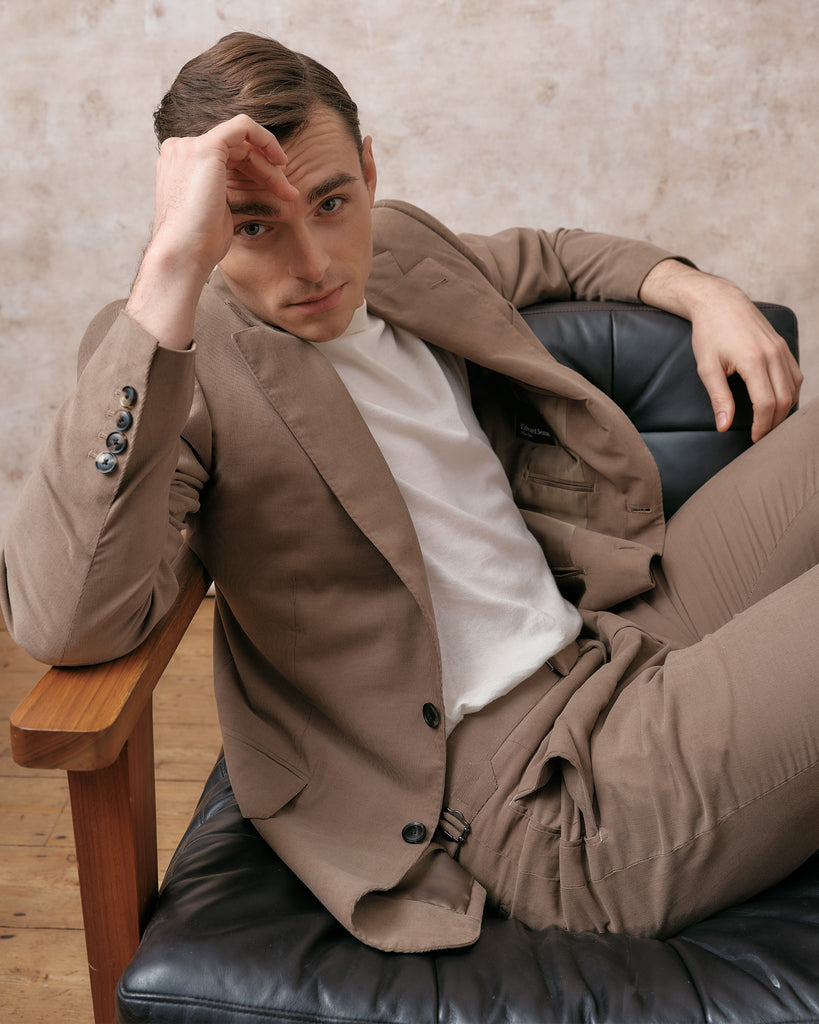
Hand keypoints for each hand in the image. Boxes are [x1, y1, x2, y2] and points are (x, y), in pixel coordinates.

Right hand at [126, 116, 297, 348]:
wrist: (185, 253)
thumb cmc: (200, 244)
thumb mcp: (216, 211)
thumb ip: (223, 191)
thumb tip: (245, 189)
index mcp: (181, 165)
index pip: (225, 157)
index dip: (255, 170)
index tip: (277, 189)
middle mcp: (181, 151)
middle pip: (236, 149)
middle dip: (266, 170)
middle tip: (288, 193)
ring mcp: (189, 147)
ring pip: (243, 142)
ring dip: (270, 165)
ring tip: (287, 191)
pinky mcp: (205, 148)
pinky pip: (243, 126)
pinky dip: (265, 138)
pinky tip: (280, 160)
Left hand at [640, 260, 801, 441]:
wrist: (719, 302)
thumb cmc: (709, 333)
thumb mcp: (707, 367)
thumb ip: (719, 398)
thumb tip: (723, 425)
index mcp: (753, 361)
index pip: (766, 403)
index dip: (762, 426)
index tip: (755, 439)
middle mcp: (772, 354)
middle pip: (784, 399)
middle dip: (774, 422)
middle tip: (762, 436)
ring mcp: (781, 349)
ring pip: (794, 388)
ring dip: (784, 409)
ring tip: (769, 423)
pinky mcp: (783, 345)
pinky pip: (795, 374)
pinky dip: (790, 392)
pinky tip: (779, 402)